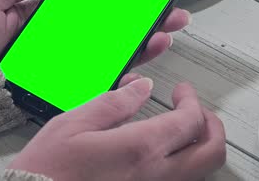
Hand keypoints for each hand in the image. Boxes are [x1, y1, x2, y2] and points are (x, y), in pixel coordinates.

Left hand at [0, 0, 190, 61]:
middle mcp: (58, 39)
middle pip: (109, 27)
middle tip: (171, 11)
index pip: (91, 2)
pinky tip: (141, 66)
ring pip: (110, 53)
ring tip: (165, 33)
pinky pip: (96, 80)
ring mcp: (62, 62)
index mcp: (44, 14)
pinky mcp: (60, 84)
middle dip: (143, 19)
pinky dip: (122, 75)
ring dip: (142, 43)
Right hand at [8, 74, 226, 180]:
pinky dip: (184, 164)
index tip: (182, 92)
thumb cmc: (46, 173)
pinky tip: (165, 154)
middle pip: (212, 152)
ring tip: (184, 130)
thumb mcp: (73, 125)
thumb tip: (142, 87)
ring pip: (201, 171)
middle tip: (196, 111)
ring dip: (201, 146)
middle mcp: (156, 176)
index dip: (192, 101)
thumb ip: (114, 103)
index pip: (190, 121)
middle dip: (212, 126)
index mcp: (140, 150)